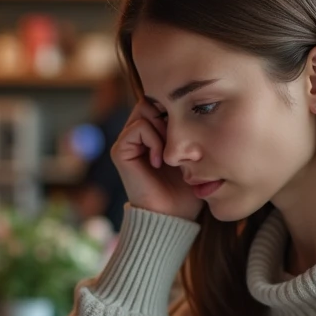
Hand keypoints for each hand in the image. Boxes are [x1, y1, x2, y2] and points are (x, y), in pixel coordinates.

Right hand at [111, 101, 202, 220]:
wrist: (172, 215)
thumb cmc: (187, 188)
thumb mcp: (193, 152)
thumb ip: (189, 129)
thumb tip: (195, 102)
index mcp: (152, 132)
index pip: (161, 101)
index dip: (176, 109)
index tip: (189, 132)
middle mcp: (136, 133)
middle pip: (151, 100)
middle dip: (169, 115)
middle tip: (179, 141)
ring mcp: (126, 141)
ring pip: (144, 110)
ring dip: (163, 128)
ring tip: (169, 153)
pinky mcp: (120, 150)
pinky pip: (138, 128)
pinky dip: (154, 141)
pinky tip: (159, 161)